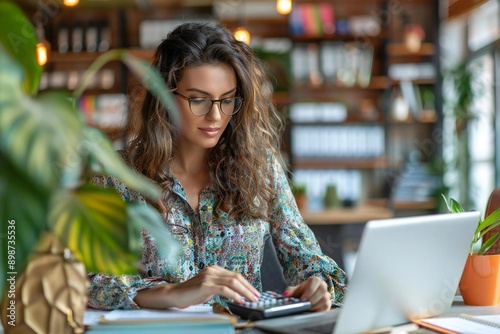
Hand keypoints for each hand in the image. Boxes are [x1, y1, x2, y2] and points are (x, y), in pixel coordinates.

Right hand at [135, 265, 260, 308]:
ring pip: (232, 282)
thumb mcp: (209, 288)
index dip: (247, 284)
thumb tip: (236, 292)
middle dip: (248, 288)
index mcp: (215, 269)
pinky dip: (234, 295)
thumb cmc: (191, 293)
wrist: (175, 294)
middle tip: (256, 297)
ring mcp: (209, 276)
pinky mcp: (205, 285)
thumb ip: (220, 286)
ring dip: (244, 292)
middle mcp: (213, 270)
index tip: (254, 292)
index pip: (235, 275)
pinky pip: (224, 289)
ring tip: (250, 300)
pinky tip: (239, 300)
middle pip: (236, 277)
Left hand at [283, 277, 330, 311]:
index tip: (302, 299)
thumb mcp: (294, 291)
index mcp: (315, 281)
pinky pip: (326, 308)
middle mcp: (322, 286)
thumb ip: (290, 291)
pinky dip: (318, 311)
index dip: (310, 290)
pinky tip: (311, 312)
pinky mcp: (328, 305)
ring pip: (325, 299)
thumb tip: (286, 294)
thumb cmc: (300, 294)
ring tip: (307, 309)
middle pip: (322, 290)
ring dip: (315, 306)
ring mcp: (326, 296)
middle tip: (305, 305)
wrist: (304, 300)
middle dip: (312, 299)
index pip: (315, 281)